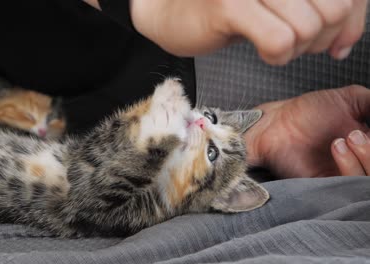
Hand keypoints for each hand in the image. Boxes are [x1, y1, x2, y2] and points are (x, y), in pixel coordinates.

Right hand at [130, 0, 366, 64]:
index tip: (334, 41)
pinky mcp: (229, 5)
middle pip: (336, 9)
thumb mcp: (282, 4)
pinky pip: (279, 42)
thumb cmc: (227, 7)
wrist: (170, 10)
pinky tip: (264, 52)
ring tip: (275, 45)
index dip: (351, 21)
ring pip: (309, 27)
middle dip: (322, 38)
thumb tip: (349, 41)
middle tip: (296, 42)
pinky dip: (277, 57)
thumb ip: (325, 12)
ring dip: (296, 50)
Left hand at [245, 85, 369, 177]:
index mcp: (369, 145)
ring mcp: (349, 175)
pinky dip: (352, 166)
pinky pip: (353, 187)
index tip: (365, 131)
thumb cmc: (308, 111)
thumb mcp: (352, 99)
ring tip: (346, 137)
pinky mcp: (332, 187)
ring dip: (367, 156)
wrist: (277, 124)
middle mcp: (363, 162)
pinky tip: (337, 146)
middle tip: (358, 133)